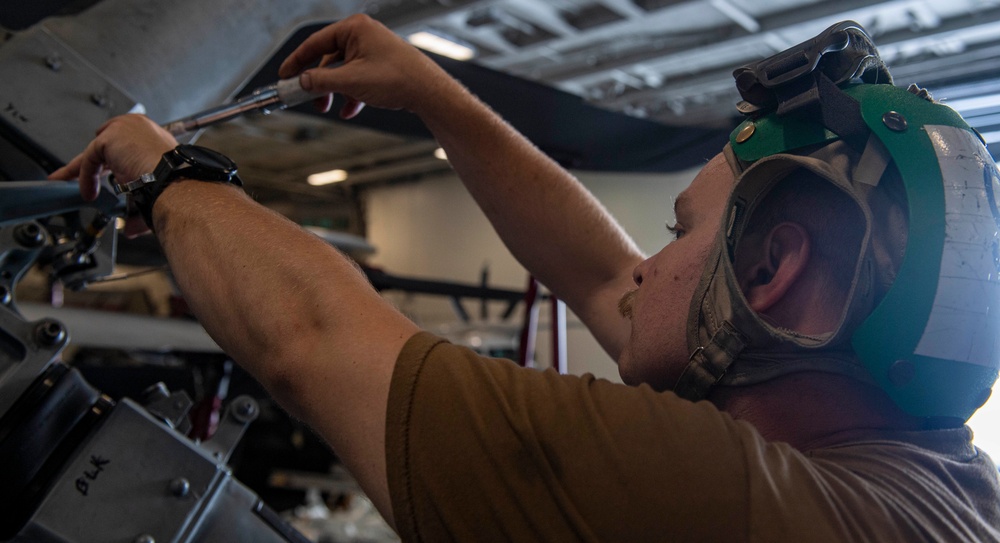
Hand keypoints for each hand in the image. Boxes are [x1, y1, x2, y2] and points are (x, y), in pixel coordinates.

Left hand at [49, 114, 176, 200]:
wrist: (176, 181)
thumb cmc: (176, 186)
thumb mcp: (156, 188)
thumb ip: (139, 203)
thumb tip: (130, 229)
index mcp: (153, 137)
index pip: (124, 145)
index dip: (111, 162)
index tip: (103, 177)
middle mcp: (138, 127)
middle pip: (105, 145)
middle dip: (91, 165)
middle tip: (76, 180)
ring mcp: (123, 129)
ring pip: (94, 152)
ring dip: (85, 173)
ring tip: (82, 192)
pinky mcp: (110, 137)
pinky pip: (90, 159)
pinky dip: (86, 177)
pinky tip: (90, 193)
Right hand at [278, 14, 454, 118]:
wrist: (429, 92)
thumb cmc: (398, 78)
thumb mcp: (351, 81)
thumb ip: (321, 81)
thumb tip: (301, 82)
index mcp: (354, 29)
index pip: (315, 43)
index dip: (297, 61)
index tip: (284, 76)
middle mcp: (363, 35)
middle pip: (328, 58)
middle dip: (319, 82)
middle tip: (308, 99)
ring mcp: (373, 50)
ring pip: (342, 71)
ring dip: (334, 91)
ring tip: (330, 108)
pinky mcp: (381, 66)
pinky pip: (357, 78)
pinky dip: (351, 94)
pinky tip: (349, 110)